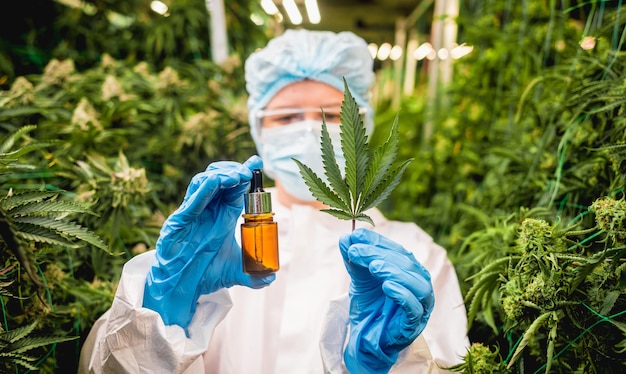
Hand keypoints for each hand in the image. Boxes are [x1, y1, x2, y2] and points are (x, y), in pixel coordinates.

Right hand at [143, 155, 274, 330]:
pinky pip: (190, 201)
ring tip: (238, 176)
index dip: (246, 175)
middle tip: (250, 171)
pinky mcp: (179, 222)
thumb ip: (254, 275)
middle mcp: (208, 211)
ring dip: (222, 176)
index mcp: (222, 216)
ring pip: (203, 183)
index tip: (257, 164)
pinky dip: (203, 189)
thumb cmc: (203, 274)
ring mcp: (193, 214)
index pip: (235, 189)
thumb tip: (271, 277)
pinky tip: (215, 182)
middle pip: (220, 179)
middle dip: (235, 171)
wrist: (180, 289)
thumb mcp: (235, 273)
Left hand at [339, 228, 433, 372]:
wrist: (366, 338)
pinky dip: (402, 295)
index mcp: (410, 270)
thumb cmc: (370, 306)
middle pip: (406, 264)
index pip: (398, 250)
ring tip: (373, 267)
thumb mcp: (360, 278)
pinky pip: (414, 308)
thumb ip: (355, 258)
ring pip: (416, 284)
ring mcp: (421, 305)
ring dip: (394, 271)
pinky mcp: (415, 324)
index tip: (356, 236)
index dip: (378, 242)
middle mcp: (420, 284)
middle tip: (356, 251)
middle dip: (379, 255)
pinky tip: (387, 287)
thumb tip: (346, 236)